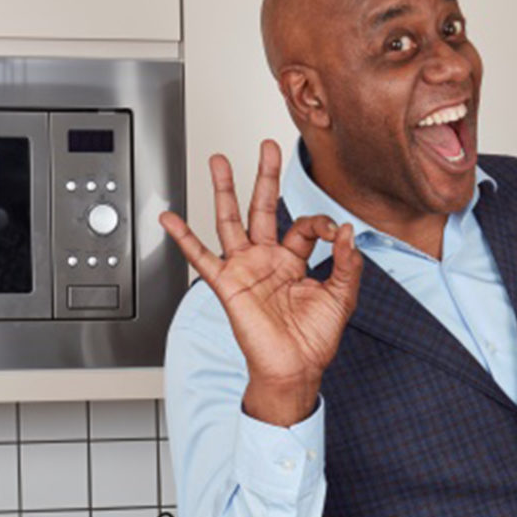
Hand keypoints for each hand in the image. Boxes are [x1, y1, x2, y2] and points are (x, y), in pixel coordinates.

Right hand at [160, 141, 362, 425]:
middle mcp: (267, 260)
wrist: (295, 369)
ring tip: (219, 160)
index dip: (321, 223)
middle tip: (266, 147)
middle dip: (264, 177)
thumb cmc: (315, 340)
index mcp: (294, 262)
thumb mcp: (342, 296)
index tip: (335, 232)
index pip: (304, 226)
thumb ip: (346, 262)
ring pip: (231, 220)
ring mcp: (245, 269)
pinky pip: (201, 257)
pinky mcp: (228, 283)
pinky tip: (169, 217)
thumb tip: (347, 230)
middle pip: (263, 208)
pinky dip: (184, 237)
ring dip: (225, 190)